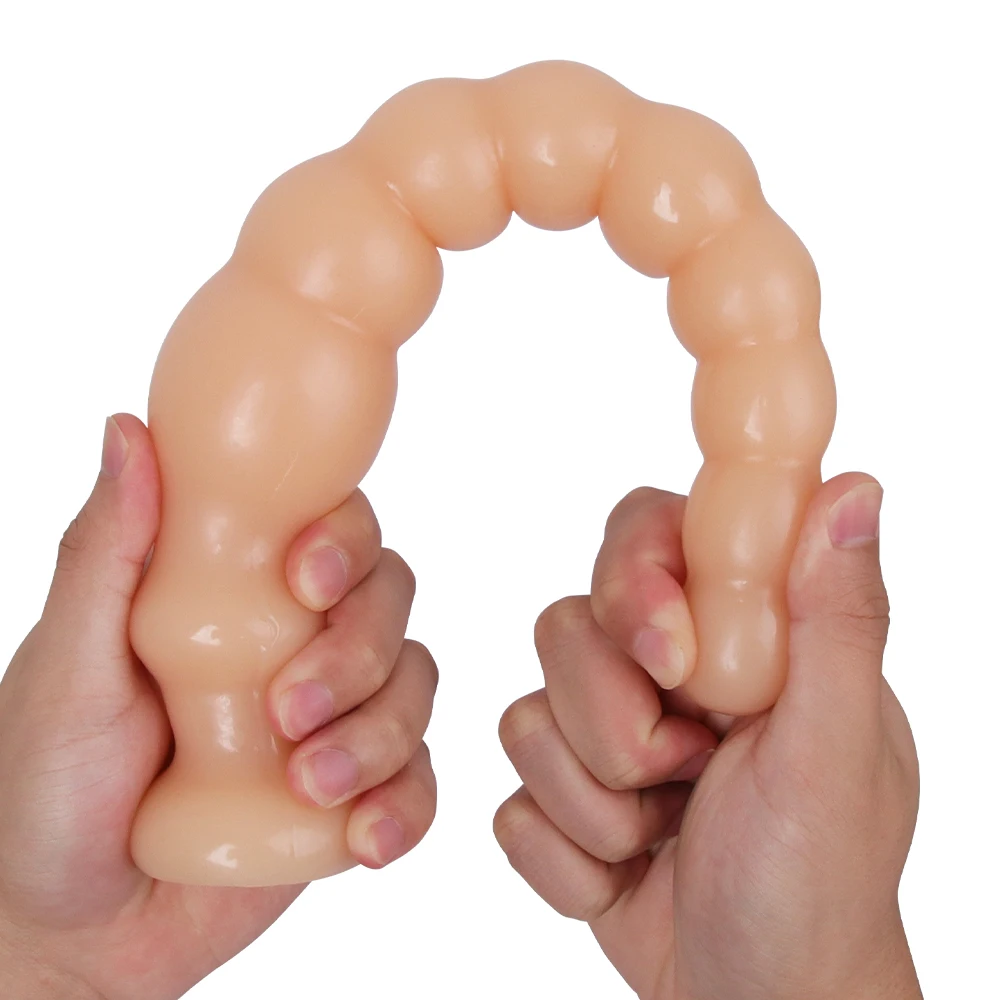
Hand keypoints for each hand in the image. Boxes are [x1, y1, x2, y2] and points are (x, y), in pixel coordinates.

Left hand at [0, 414, 437, 999]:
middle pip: (387, 607)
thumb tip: (126, 428)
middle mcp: (297, 647)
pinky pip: (416, 782)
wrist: (68, 931)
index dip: (344, 543)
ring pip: (412, 690)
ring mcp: (331, 722)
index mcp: (237, 598)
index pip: (329, 533)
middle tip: (289, 710)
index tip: (307, 580)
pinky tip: (366, 837)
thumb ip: (105, 553)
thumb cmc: (45, 789)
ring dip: (377, 735)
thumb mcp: (67, 668)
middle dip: (357, 654)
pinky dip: (406, 806)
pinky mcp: (353, 797)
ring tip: (309, 786)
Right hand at [494, 476, 920, 999]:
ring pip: (526, 718)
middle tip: (687, 776)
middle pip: (565, 628)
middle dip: (616, 729)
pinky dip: (570, 858)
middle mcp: (662, 669)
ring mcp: (603, 731)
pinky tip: (629, 877)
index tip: (667, 663)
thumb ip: (838, 617)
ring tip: (664, 837)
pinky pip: (510, 802)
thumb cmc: (817, 886)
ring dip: (595, 805)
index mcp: (736, 632)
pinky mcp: (561, 794)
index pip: (646, 535)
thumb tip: (854, 488)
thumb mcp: (836, 746)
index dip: (634, 583)